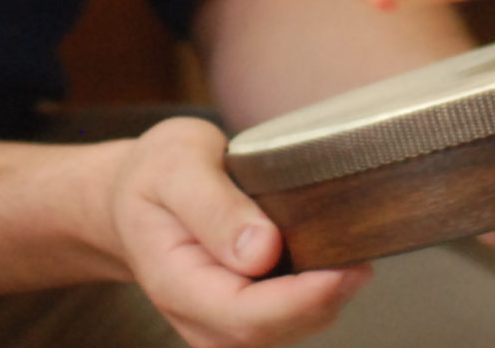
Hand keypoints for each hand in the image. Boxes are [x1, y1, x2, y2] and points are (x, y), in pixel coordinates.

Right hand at [106, 115, 371, 347]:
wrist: (133, 198)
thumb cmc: (155, 175)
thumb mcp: (177, 165)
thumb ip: (214, 206)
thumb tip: (262, 250)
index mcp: (175, 283)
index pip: (245, 315)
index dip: (301, 299)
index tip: (344, 265)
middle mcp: (198, 318)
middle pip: (275, 330)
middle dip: (326, 296)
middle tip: (361, 246)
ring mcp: (221, 325)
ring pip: (290, 328)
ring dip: (326, 294)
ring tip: (347, 244)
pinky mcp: (243, 319)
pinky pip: (291, 318)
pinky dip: (318, 291)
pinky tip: (328, 256)